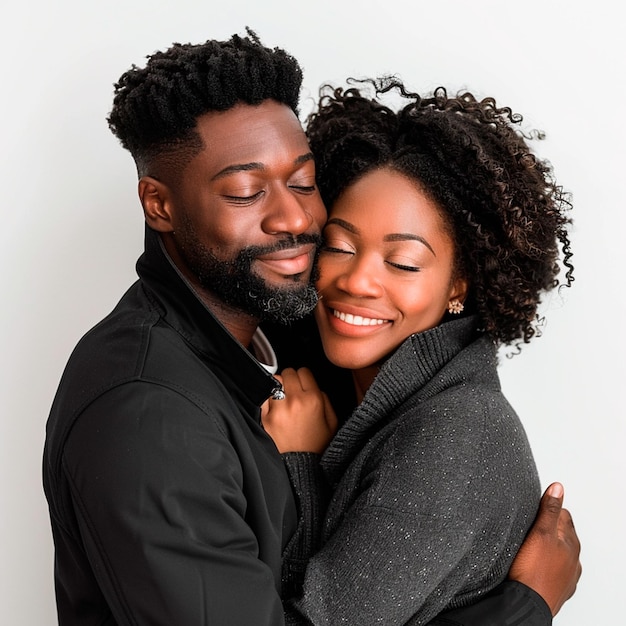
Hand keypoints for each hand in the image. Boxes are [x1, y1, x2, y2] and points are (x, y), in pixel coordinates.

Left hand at [261, 367, 337, 453]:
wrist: (301, 470)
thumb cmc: (317, 447)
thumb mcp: (332, 423)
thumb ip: (325, 400)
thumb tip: (314, 387)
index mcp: (313, 400)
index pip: (304, 372)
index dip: (304, 378)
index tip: (302, 385)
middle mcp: (295, 402)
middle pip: (288, 373)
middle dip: (290, 381)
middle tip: (291, 392)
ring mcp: (277, 410)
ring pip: (274, 381)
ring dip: (277, 387)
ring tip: (281, 399)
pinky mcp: (264, 419)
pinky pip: (261, 396)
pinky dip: (265, 398)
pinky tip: (271, 406)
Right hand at [508, 482, 581, 615]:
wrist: (527, 603)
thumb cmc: (533, 571)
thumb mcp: (540, 532)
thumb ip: (549, 509)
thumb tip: (558, 488)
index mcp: (571, 543)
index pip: (563, 514)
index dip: (547, 508)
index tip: (535, 509)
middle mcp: (573, 559)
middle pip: (560, 534)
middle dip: (546, 527)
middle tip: (529, 526)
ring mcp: (566, 575)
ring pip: (555, 553)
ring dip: (545, 547)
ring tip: (528, 545)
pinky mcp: (556, 587)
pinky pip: (550, 569)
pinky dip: (543, 564)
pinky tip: (531, 564)